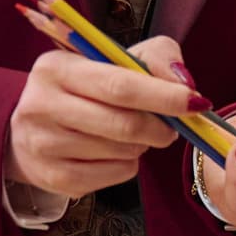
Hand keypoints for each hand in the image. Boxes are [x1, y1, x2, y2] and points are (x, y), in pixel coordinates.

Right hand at [5, 45, 211, 198]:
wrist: (39, 126)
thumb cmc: (89, 88)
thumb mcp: (116, 59)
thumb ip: (156, 58)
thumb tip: (185, 82)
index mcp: (56, 68)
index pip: (120, 86)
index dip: (164, 97)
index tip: (196, 102)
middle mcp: (41, 105)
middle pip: (125, 124)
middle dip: (161, 128)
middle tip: (171, 126)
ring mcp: (43, 144)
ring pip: (124, 151)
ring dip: (143, 145)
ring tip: (131, 134)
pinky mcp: (53, 177)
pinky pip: (117, 174)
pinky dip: (129, 164)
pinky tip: (114, 152)